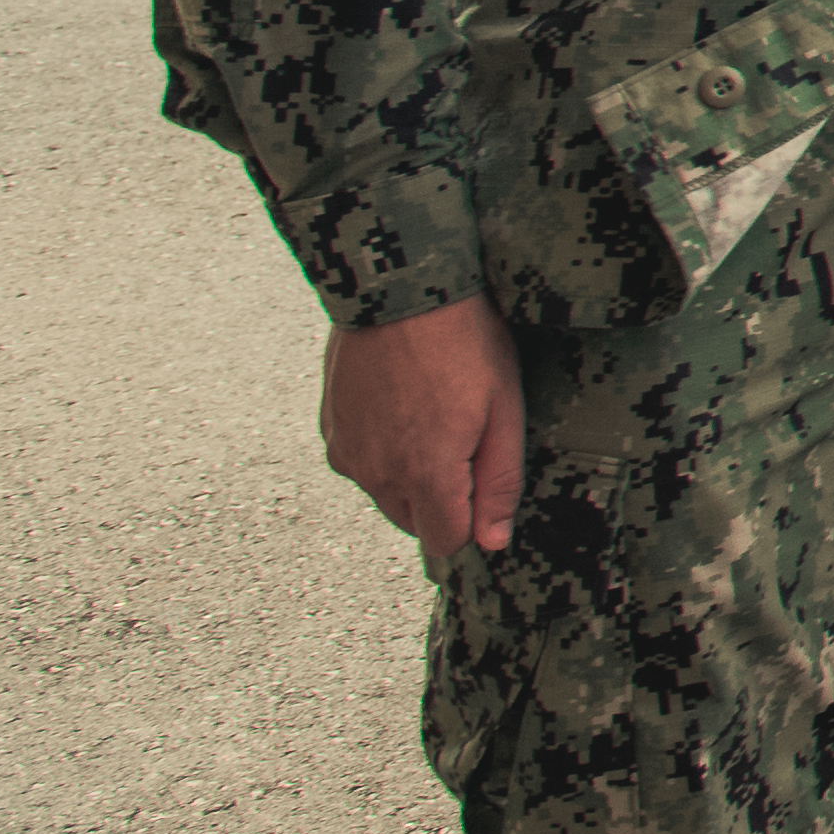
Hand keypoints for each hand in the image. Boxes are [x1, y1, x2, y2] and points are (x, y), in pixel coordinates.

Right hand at [321, 299, 526, 555]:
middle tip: (465, 438)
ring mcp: (347, 452)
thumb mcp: (503, 410)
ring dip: (410, 473)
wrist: (399, 291)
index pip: (444, 541)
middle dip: (442, 498)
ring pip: (385, 491)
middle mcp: (375, 474)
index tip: (483, 488)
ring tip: (434, 413)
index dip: (471, 523)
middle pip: (413, 520)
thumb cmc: (460, 343)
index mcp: (423, 476)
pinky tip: (404, 405)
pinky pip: (361, 461)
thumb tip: (492, 540)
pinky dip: (383, 448)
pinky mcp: (330, 429)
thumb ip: (498, 483)